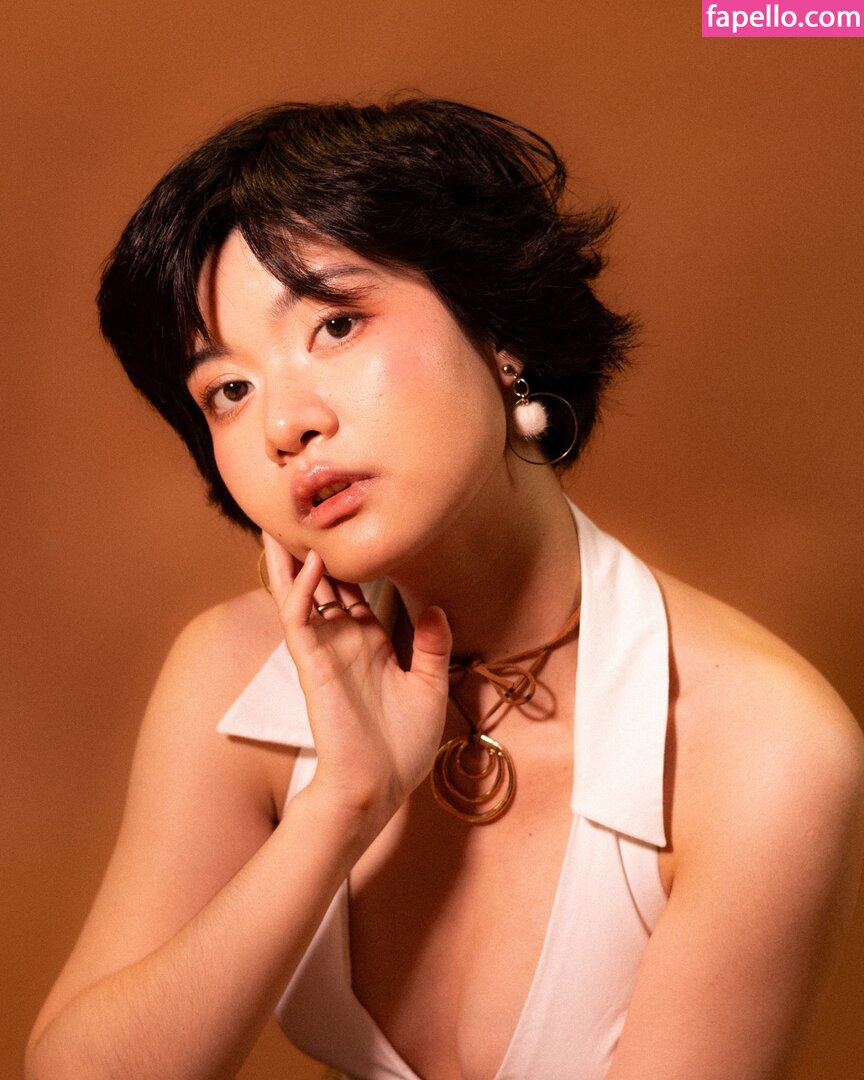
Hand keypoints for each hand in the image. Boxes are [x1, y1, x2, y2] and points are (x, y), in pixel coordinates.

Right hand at [262, 533, 451, 826]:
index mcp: (370, 644)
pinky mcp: (312, 666)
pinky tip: (311, 563)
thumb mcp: (430, 688)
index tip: (348, 525)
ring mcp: (325, 651)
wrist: (381, 787)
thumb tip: (435, 607)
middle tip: (306, 510)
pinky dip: (302, 591)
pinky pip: (300, 620)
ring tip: (283, 521)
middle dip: (313, 550)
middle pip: (322, 585)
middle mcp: (344, 642)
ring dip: (292, 561)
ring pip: (301, 595)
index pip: (354, 591)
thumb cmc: (403, 746)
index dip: (349, 560)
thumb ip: (432, 646)